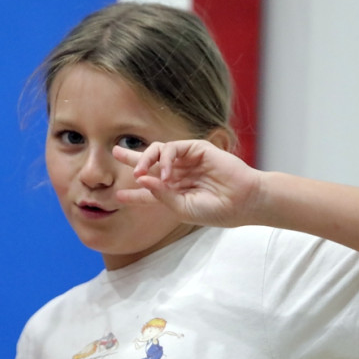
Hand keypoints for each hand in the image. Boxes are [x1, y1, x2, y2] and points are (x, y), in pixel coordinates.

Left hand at [112, 140, 262, 227]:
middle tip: (115, 152)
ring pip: (159, 153)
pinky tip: (166, 173)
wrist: (243, 202)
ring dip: (145, 160)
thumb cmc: (217, 210)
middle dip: (133, 158)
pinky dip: (165, 160)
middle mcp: (180, 175)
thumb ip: (161, 195)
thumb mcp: (182, 208)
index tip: (118, 198)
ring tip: (139, 173)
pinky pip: (173, 148)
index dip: (134, 195)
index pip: (151, 192)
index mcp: (177, 193)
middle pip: (151, 164)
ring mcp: (188, 162)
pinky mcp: (197, 150)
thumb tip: (141, 181)